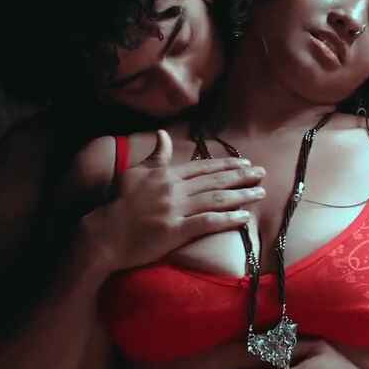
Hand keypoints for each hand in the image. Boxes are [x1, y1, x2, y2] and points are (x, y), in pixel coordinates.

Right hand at [84, 129, 265, 271]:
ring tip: (260, 193)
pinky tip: (244, 217)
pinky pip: (208, 223)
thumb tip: (163, 134)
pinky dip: (228, 219)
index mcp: (166, 175)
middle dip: (241, 176)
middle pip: (215, 180)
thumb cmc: (118, 203)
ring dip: (241, 195)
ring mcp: (176, 210)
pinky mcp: (176, 231)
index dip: (226, 164)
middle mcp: (175, 189)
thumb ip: (155, 156)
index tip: (244, 163)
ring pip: (216, 199)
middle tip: (262, 173)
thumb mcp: (134, 173)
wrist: (106, 233)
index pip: (203, 167)